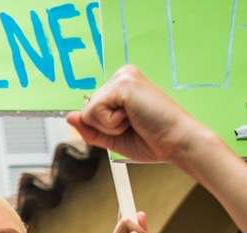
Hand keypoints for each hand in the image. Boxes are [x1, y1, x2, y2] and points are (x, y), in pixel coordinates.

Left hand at [66, 65, 213, 164]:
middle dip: (104, 126)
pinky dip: (110, 124)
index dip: (102, 125)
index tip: (129, 125)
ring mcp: (123, 77)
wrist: (177, 143)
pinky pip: (94, 111)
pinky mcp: (123, 84)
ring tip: (134, 121)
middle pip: (87, 109)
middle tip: (134, 125)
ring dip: (108, 126)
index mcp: (123, 85)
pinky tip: (133, 118)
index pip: (91, 108)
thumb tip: (69, 116)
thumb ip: (89, 128)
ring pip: (88, 111)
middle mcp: (123, 75)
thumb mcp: (112, 137)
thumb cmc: (153, 139)